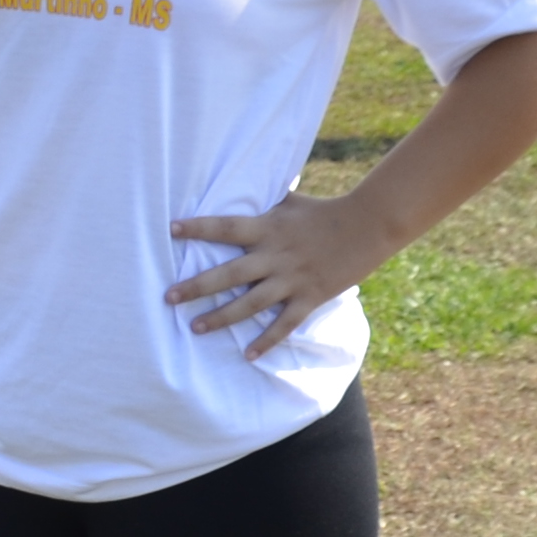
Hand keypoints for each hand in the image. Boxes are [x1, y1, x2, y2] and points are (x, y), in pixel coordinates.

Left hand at [164, 191, 391, 360]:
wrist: (367, 226)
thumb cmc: (324, 211)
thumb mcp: (290, 201)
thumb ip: (265, 199)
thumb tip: (243, 181)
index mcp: (268, 228)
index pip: (226, 227)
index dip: (198, 228)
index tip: (171, 229)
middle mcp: (275, 255)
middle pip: (230, 274)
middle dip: (197, 286)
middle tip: (168, 296)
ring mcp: (292, 279)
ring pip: (251, 303)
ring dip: (221, 317)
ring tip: (195, 328)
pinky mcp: (310, 297)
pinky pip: (285, 324)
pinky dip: (267, 341)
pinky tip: (248, 355)